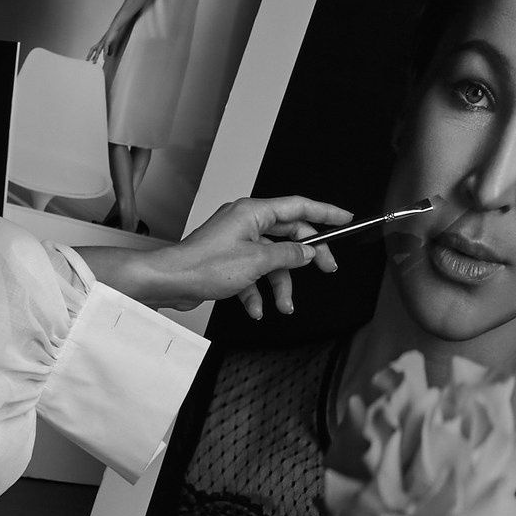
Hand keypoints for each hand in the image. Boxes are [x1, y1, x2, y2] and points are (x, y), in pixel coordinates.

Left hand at [78, 194, 352, 318]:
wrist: (170, 281)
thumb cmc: (204, 266)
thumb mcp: (257, 261)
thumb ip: (288, 255)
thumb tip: (308, 252)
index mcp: (254, 212)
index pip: (298, 207)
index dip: (325, 212)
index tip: (345, 218)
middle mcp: (246, 223)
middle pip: (288, 236)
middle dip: (305, 257)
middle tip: (327, 269)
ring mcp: (236, 242)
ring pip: (271, 260)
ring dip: (279, 284)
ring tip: (284, 306)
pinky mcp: (228, 261)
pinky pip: (252, 274)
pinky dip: (257, 291)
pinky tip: (256, 309)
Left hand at [86, 37, 112, 64]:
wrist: (114, 28)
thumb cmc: (112, 35)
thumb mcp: (110, 43)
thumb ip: (109, 49)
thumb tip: (108, 55)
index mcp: (100, 43)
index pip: (94, 49)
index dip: (91, 54)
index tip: (88, 58)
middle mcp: (100, 43)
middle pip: (93, 49)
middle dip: (89, 55)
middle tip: (87, 60)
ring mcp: (103, 42)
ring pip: (98, 51)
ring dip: (96, 57)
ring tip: (94, 62)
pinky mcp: (107, 42)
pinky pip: (105, 49)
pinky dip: (104, 54)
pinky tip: (104, 58)